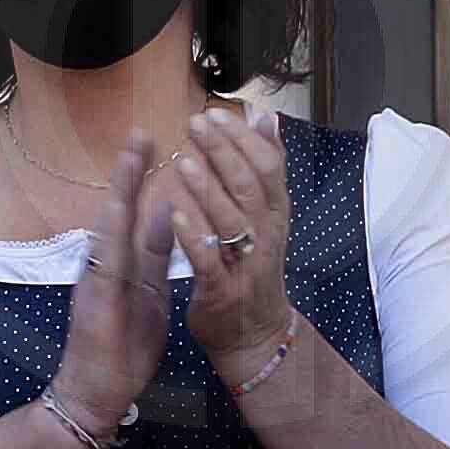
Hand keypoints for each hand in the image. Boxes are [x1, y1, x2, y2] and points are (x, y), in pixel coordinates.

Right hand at [46, 129, 179, 437]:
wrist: (96, 393)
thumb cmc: (122, 348)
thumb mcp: (150, 293)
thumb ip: (155, 254)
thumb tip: (167, 211)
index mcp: (122, 264)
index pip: (135, 213)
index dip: (142, 178)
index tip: (151, 141)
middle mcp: (104, 265)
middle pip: (117, 210)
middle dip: (129, 171)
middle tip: (140, 131)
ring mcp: (96, 280)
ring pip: (108, 227)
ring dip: (119, 189)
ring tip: (130, 156)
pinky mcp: (95, 299)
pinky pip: (107, 260)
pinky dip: (114, 233)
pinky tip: (120, 208)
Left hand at [167, 107, 297, 364]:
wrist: (254, 335)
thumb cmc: (251, 269)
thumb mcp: (264, 217)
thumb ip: (263, 169)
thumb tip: (266, 117)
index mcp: (275, 215)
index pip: (269, 167)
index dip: (244, 139)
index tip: (217, 113)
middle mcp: (266, 235)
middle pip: (250, 186)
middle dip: (224, 153)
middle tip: (196, 124)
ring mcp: (246, 264)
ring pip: (231, 220)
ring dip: (208, 189)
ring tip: (182, 160)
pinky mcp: (222, 291)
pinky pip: (209, 261)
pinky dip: (194, 236)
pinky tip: (174, 214)